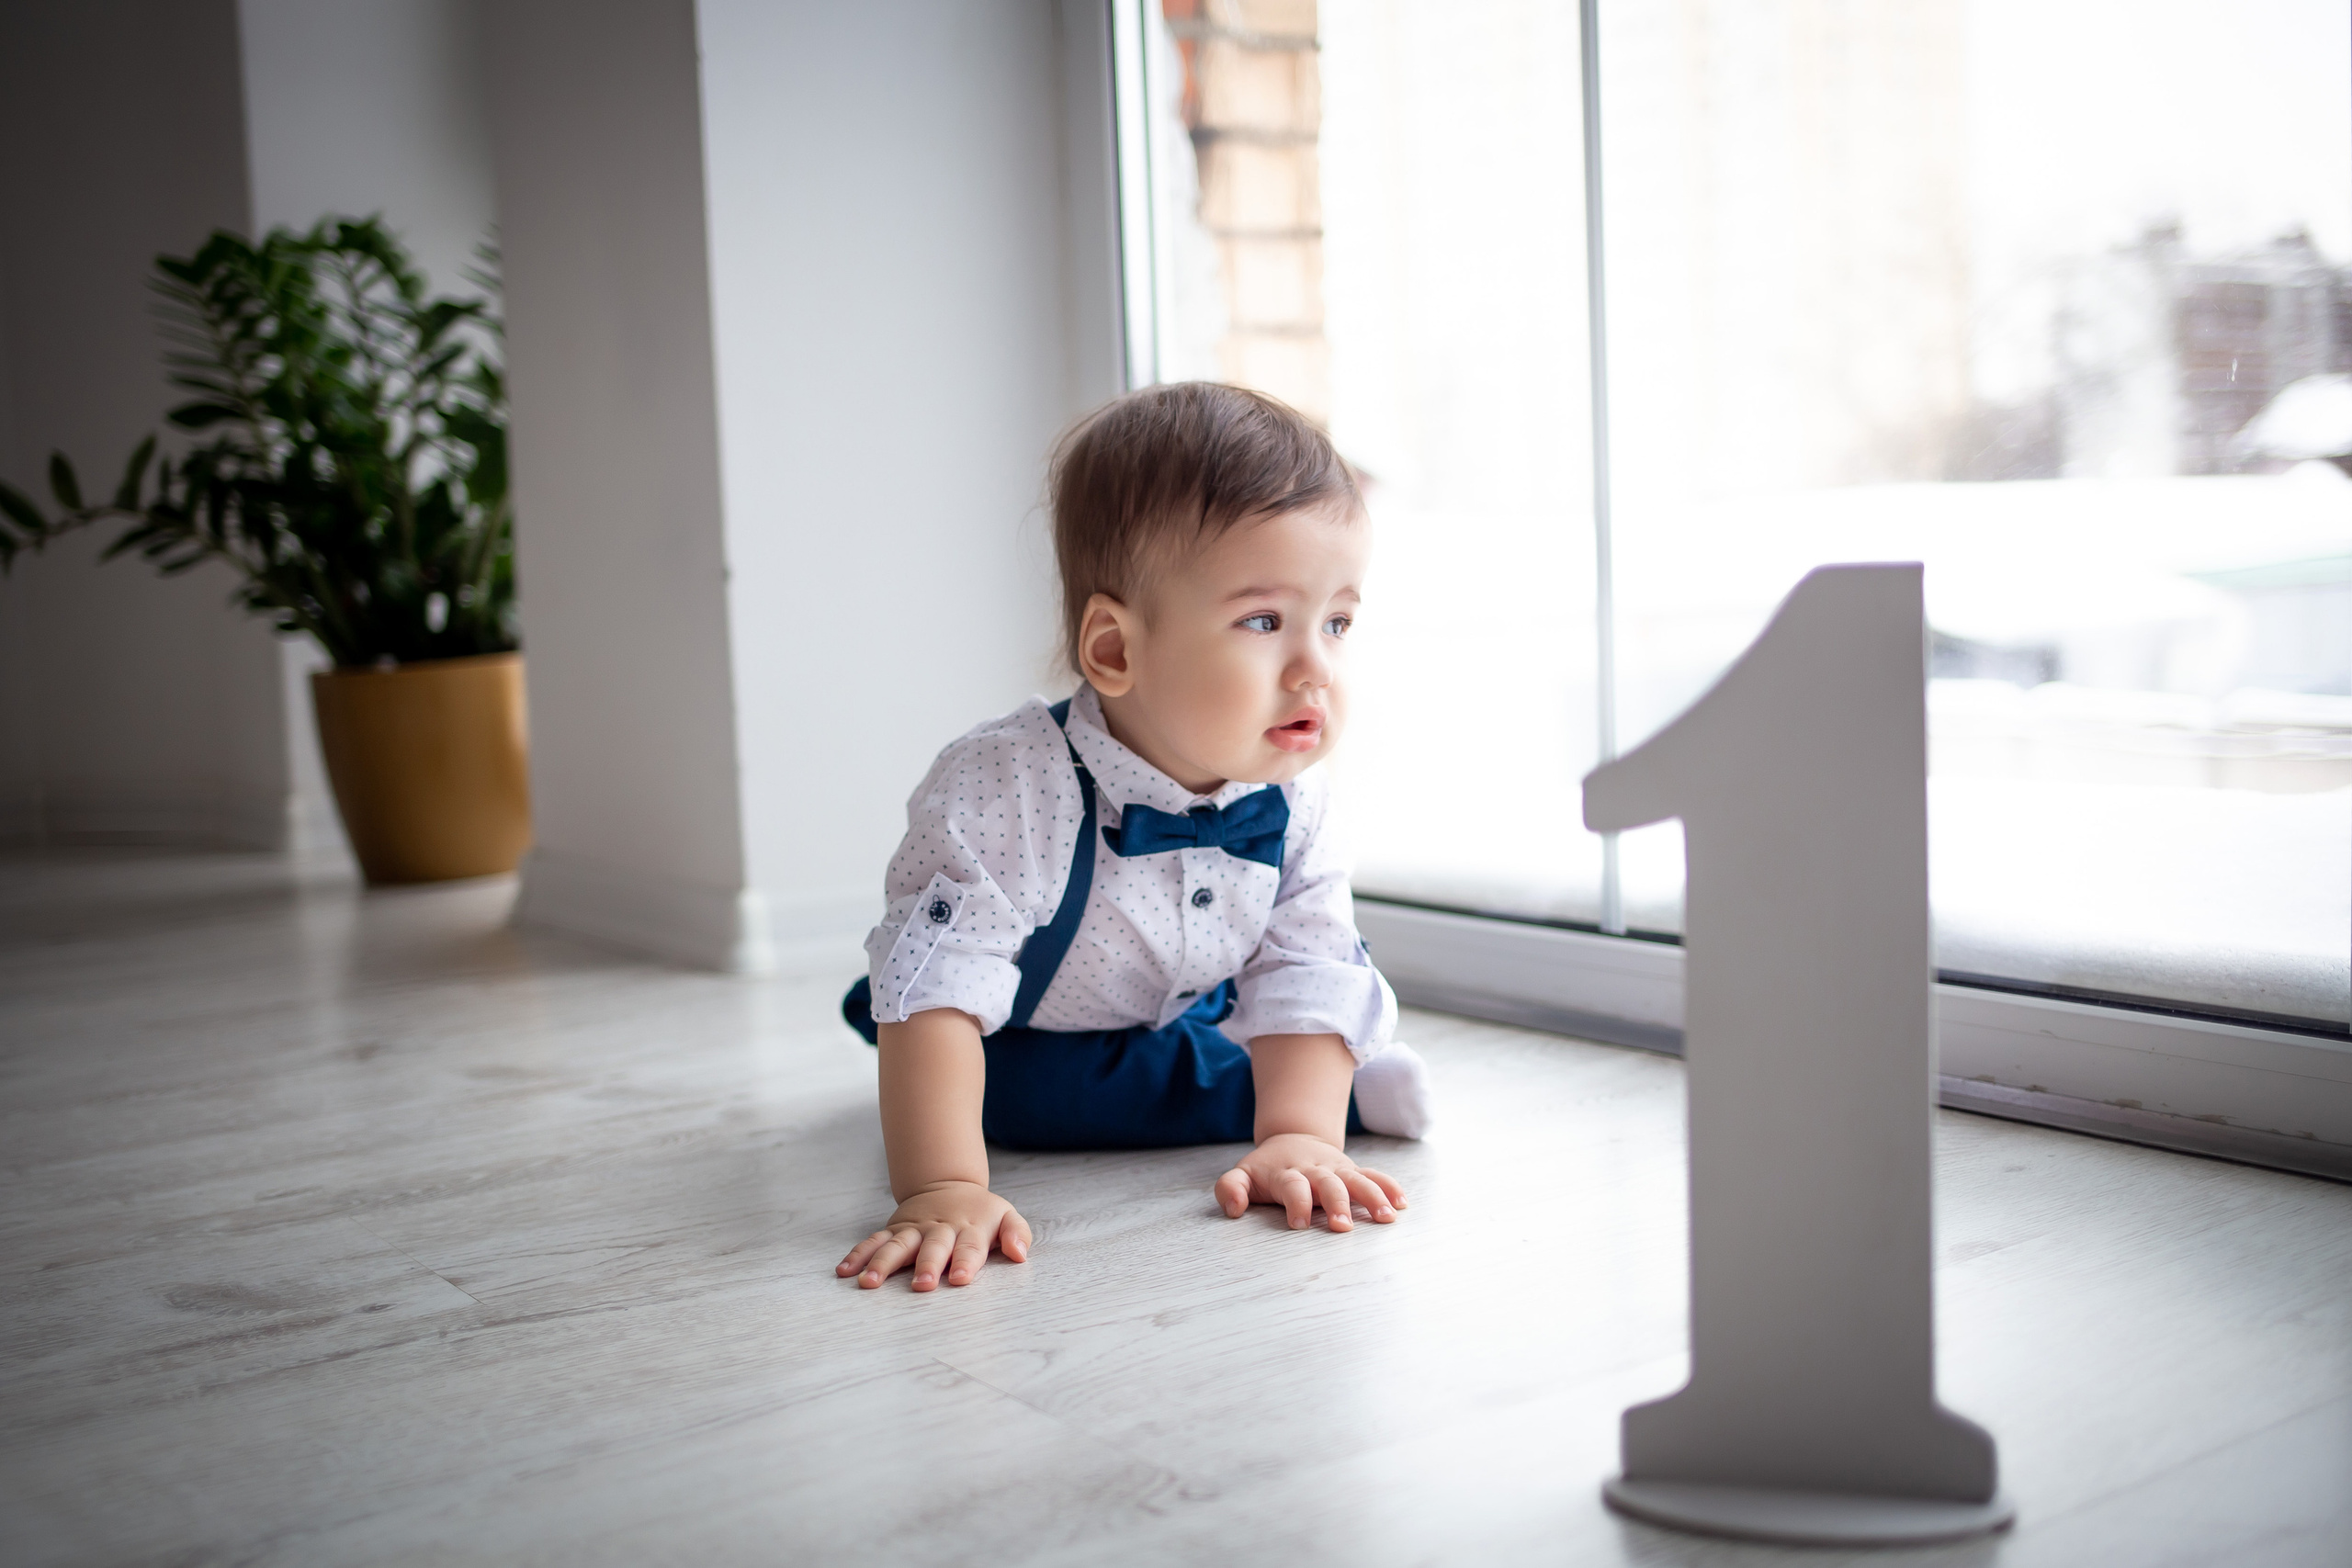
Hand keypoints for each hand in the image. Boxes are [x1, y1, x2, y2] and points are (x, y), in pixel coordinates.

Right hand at [836, 1179, 1031, 1291]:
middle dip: (927, 1266)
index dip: (965, 1262)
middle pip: (933, 1248)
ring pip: (897, 1245)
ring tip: (870, 1283)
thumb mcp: (1006, 1216)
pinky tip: (845, 1272)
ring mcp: (914, 1229)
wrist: (949, 1184)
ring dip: (883, 1263)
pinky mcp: (894, 1230)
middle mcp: (939, 1229)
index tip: (960, 1279)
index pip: (970, 1247)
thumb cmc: (981, 1212)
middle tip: (922, 1286)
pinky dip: (859, 1255)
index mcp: (970, 1228)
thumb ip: (1017, 1233)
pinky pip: (873, 1241)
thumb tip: (1021, 1254)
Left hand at [1214, 1132, 1405, 1231]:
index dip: (1296, 1203)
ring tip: (1387, 1218)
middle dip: (1336, 1203)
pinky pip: (1375, 1175)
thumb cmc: (1266, 1168)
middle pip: (1328, 1183)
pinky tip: (1402, 1204)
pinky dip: (1389, 1187)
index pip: (1292, 1186)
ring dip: (1372, 1197)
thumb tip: (1234, 1210)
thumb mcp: (1242, 1174)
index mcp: (1287, 1172)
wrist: (1292, 1138)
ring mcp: (1337, 1169)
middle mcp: (1315, 1170)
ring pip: (1357, 1179)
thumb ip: (1230, 1189)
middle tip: (1343, 1227)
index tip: (1299, 1225)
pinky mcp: (1352, 1171)